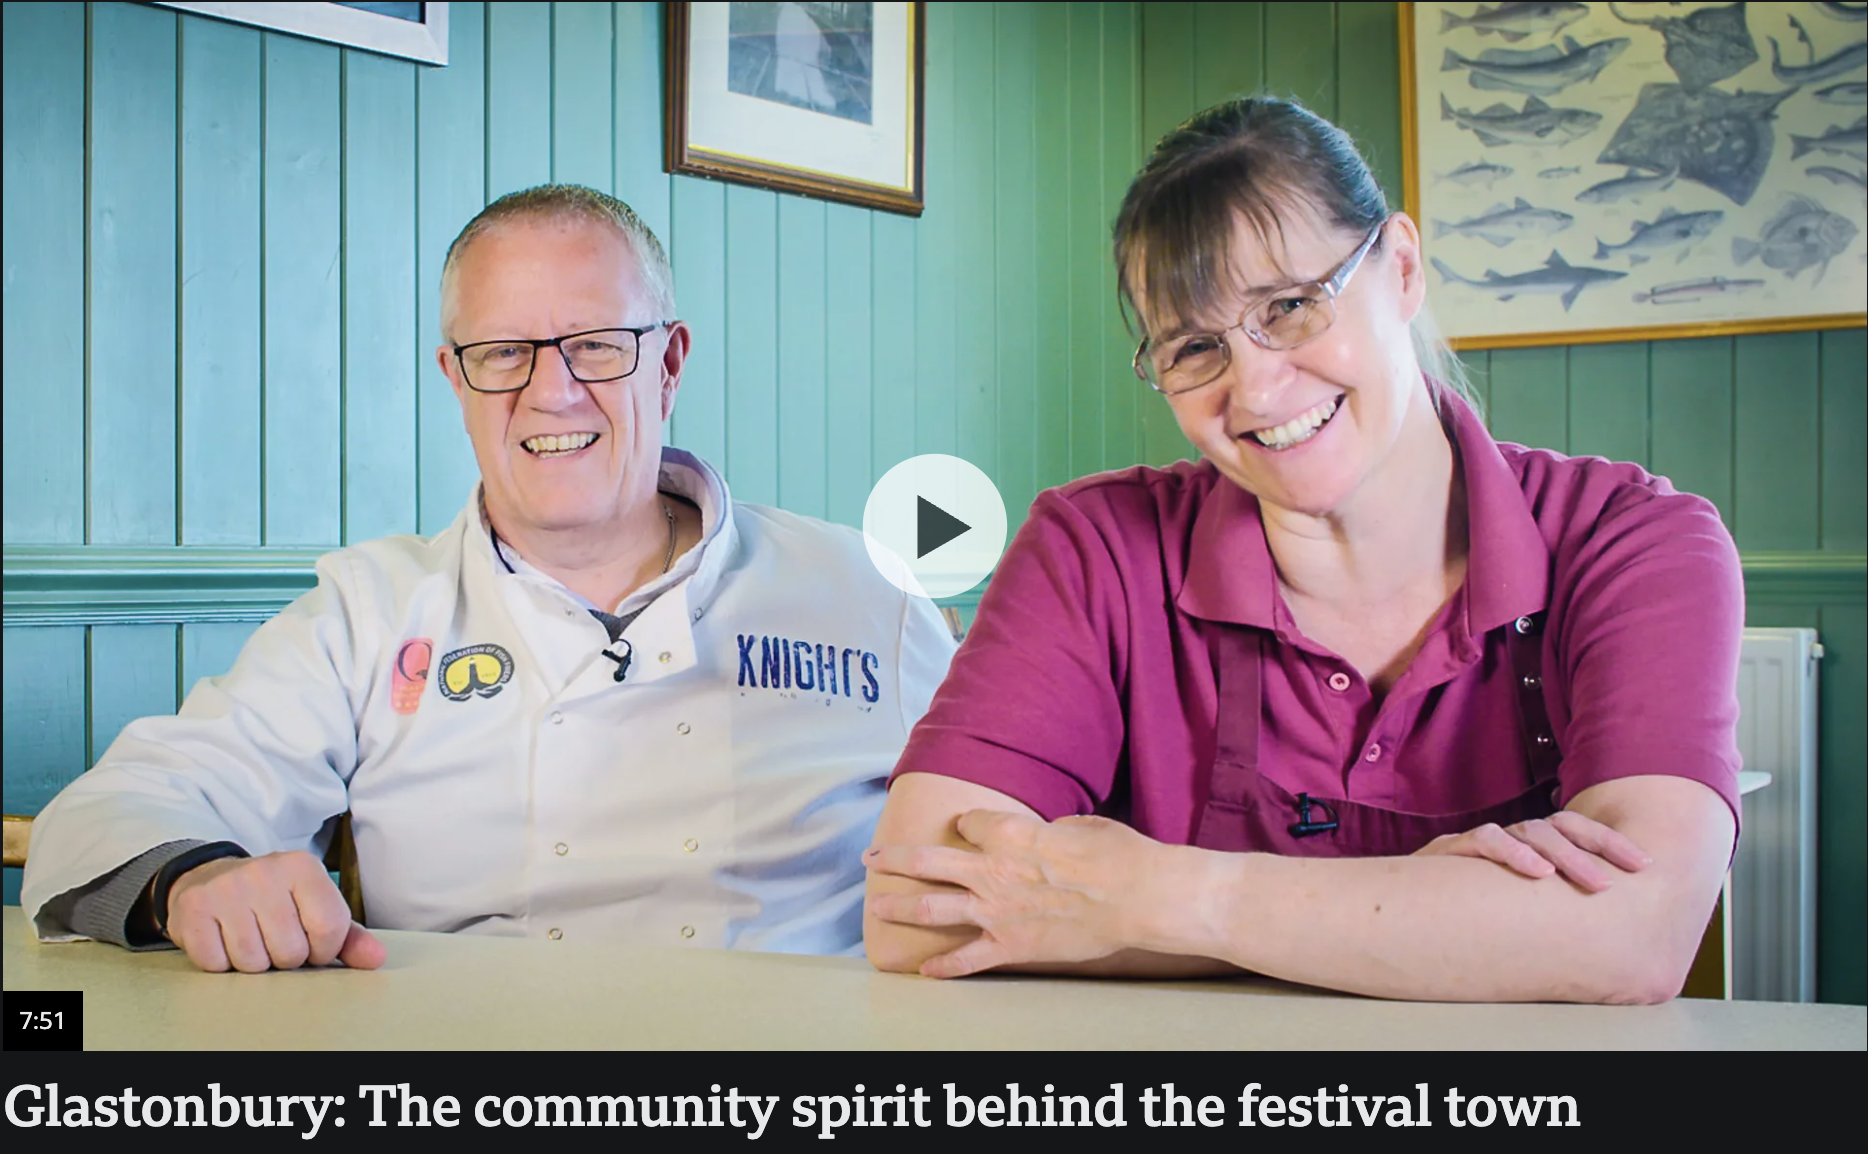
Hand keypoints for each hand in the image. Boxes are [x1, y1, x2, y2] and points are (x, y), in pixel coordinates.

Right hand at [164, 850, 385, 972]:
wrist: (209, 879)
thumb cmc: (273, 900)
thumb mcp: (314, 908)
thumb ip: (348, 936)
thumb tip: (376, 959)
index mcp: (303, 867)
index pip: (330, 928)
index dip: (322, 950)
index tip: (311, 942)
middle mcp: (264, 871)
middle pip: (291, 951)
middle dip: (285, 957)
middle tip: (273, 937)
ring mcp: (225, 889)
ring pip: (253, 963)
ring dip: (253, 962)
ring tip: (249, 936)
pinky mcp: (192, 909)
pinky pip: (216, 963)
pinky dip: (221, 962)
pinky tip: (222, 939)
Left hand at [864, 810, 1170, 978]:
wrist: (1136, 896)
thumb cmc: (1117, 855)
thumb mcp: (1082, 827)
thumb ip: (1053, 831)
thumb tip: (1050, 836)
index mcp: (1010, 833)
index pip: (970, 823)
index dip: (966, 825)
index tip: (964, 827)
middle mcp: (991, 869)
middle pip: (928, 860)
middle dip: (894, 858)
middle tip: (873, 858)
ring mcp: (995, 910)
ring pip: (931, 907)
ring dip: (898, 906)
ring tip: (875, 906)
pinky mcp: (1008, 945)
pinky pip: (966, 958)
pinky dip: (942, 967)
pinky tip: (923, 971)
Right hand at [1415, 810, 1651, 892]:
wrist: (1394, 906)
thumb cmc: (1458, 910)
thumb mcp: (1511, 904)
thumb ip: (1543, 902)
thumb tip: (1603, 920)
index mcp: (1525, 847)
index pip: (1574, 829)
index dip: (1609, 842)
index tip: (1644, 866)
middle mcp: (1506, 838)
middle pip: (1560, 827)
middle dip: (1598, 849)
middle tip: (1620, 881)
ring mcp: (1480, 842)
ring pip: (1530, 831)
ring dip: (1565, 856)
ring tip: (1592, 883)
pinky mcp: (1452, 850)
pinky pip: (1486, 840)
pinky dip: (1513, 853)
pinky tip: (1536, 873)